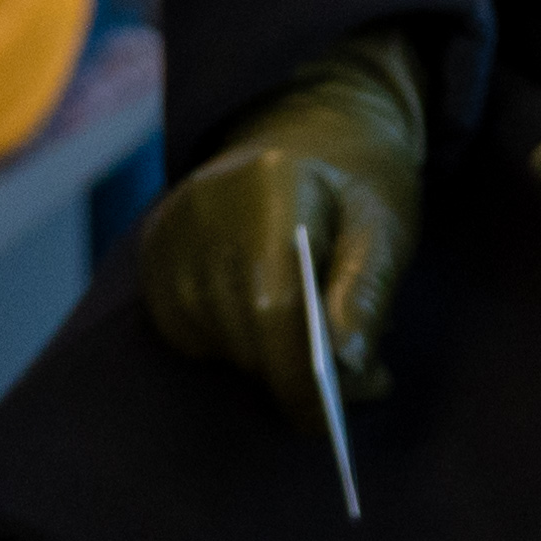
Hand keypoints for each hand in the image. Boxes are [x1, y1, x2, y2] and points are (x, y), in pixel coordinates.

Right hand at [138, 29, 428, 403]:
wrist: (309, 125)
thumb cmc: (357, 178)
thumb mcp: (386, 223)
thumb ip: (367, 293)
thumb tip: (347, 368)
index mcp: (267, 187)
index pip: (271, 307)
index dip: (301, 375)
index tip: (335, 414)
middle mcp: (202, 210)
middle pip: (242, 333)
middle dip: (298, 379)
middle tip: (360, 385)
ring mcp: (168, 233)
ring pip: (219, 344)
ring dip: (271, 364)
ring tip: (326, 350)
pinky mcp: (153, 256)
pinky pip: (192, 336)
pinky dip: (236, 346)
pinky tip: (273, 322)